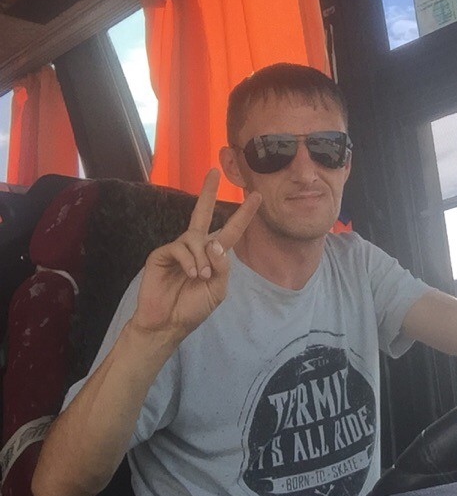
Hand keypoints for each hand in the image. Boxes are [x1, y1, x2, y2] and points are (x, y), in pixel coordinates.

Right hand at [132, 169, 260, 346]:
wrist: (168, 324)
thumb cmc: (193, 308)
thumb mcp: (217, 290)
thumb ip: (222, 267)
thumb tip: (214, 243)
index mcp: (212, 255)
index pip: (231, 230)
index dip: (243, 214)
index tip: (257, 196)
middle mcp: (195, 247)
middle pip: (202, 213)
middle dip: (208, 192)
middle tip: (214, 171)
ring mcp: (178, 249)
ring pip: (196, 238)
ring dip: (202, 258)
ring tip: (200, 277)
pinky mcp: (161, 254)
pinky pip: (180, 247)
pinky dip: (189, 261)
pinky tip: (191, 274)